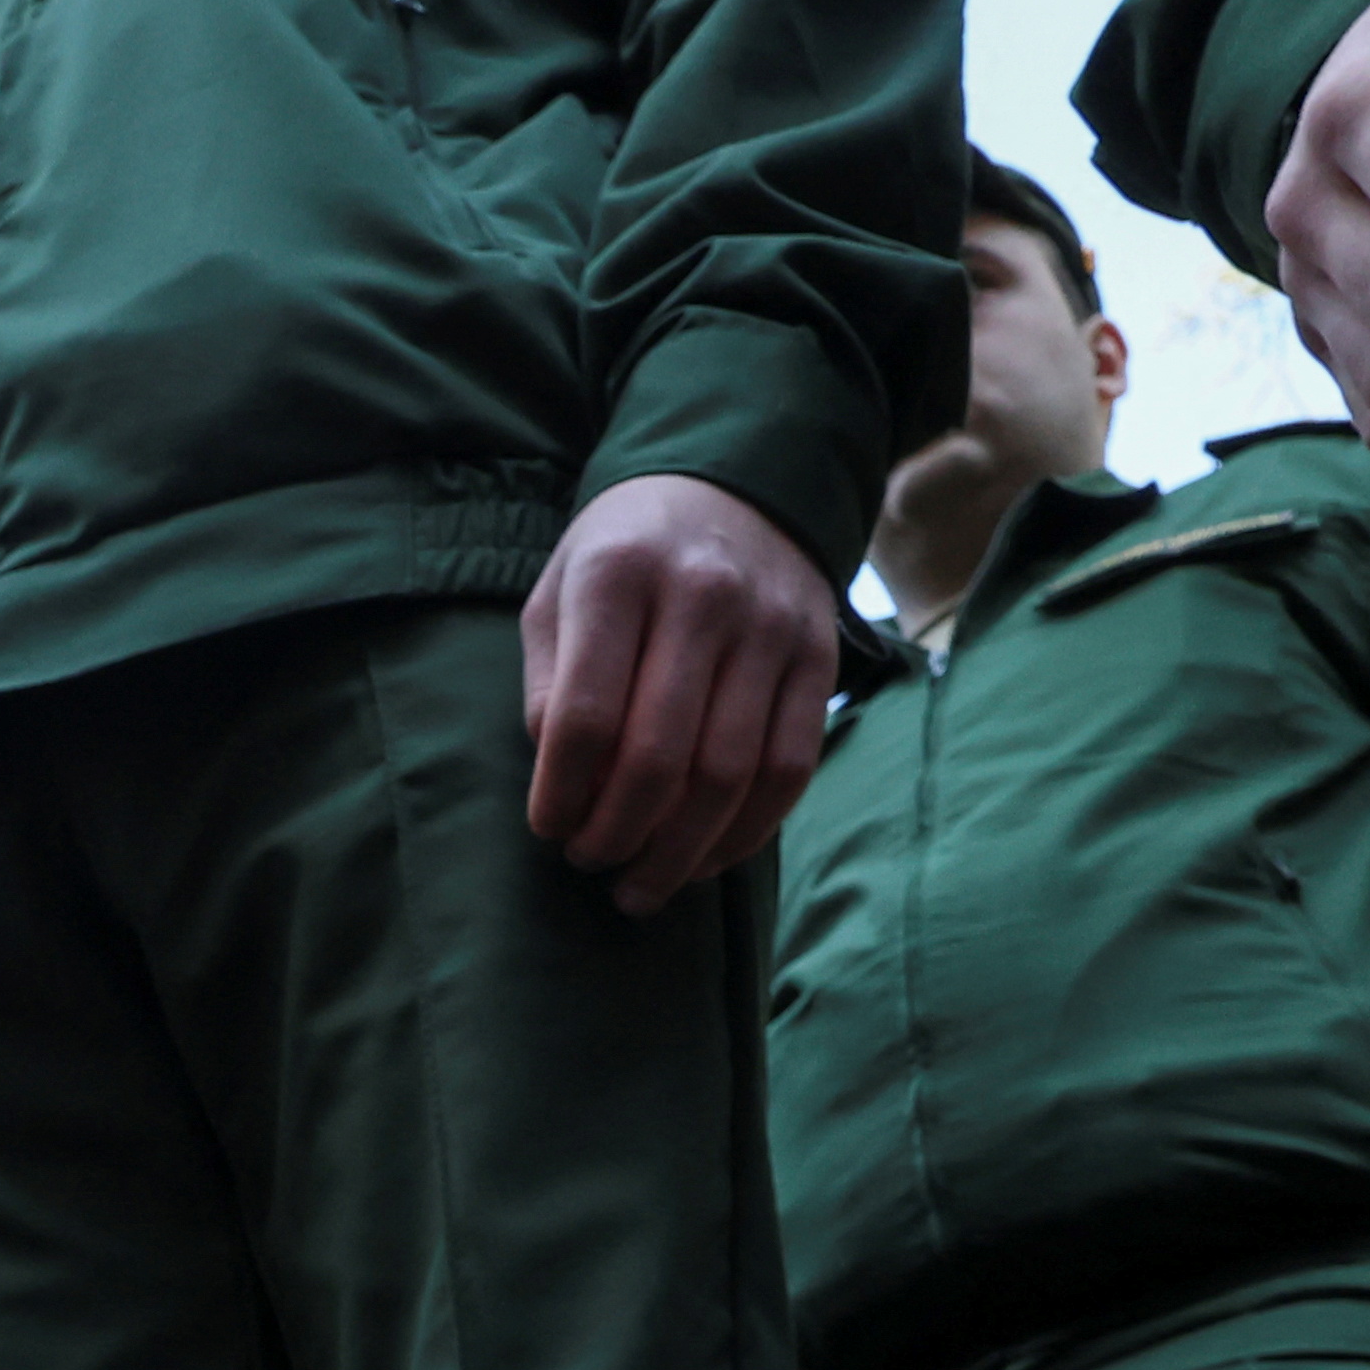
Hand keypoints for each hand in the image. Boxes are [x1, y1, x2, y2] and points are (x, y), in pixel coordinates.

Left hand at [519, 472, 838, 914]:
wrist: (734, 484)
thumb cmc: (625, 556)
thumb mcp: (560, 592)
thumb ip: (551, 684)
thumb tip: (565, 786)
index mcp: (620, 574)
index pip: (587, 717)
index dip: (562, 794)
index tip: (549, 829)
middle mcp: (703, 596)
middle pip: (660, 759)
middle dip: (617, 835)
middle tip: (591, 863)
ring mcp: (771, 628)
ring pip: (729, 778)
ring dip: (678, 853)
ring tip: (640, 884)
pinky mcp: (820, 658)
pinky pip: (788, 771)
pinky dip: (744, 834)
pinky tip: (704, 858)